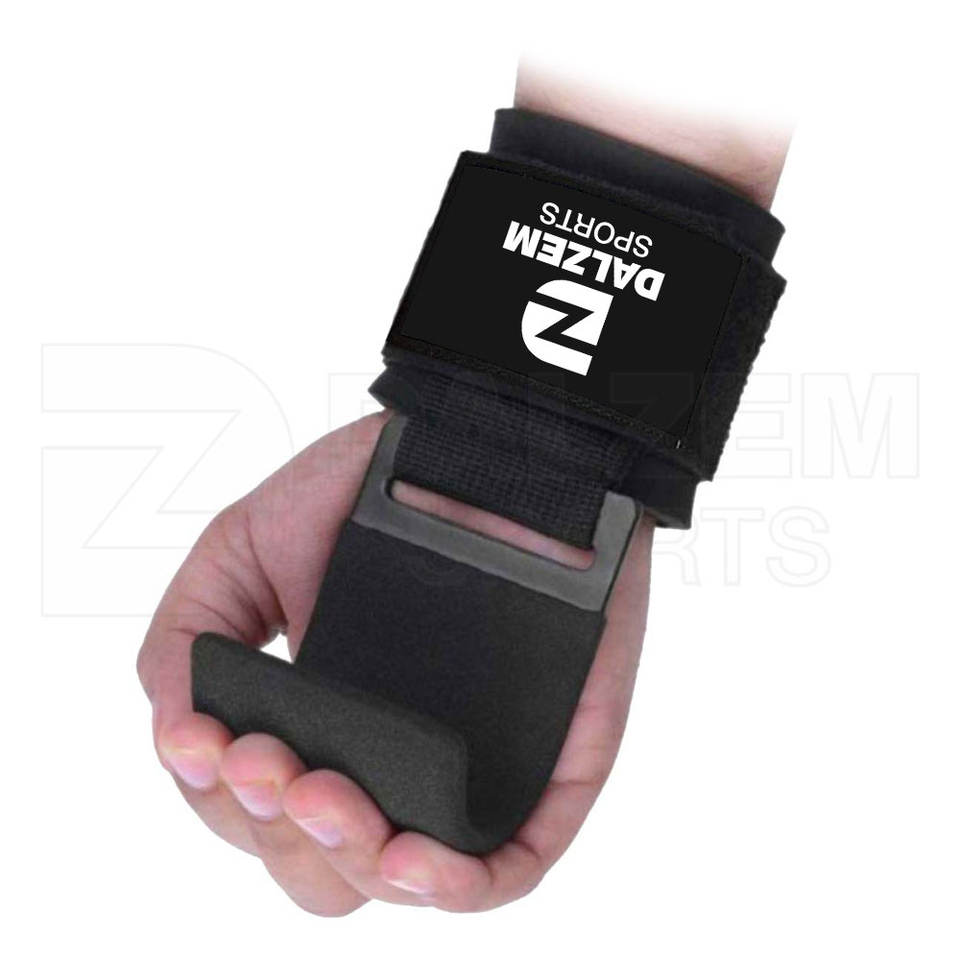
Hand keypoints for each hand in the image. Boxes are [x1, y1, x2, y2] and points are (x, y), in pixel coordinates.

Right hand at [138, 411, 654, 913]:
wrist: (479, 440)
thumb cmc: (366, 489)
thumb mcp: (241, 550)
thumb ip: (186, 638)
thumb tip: (179, 740)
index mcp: (322, 728)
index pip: (263, 817)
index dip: (226, 805)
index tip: (212, 742)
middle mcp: (393, 760)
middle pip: (328, 869)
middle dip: (282, 835)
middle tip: (267, 759)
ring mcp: (472, 766)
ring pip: (406, 878)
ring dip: (348, 860)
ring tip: (319, 794)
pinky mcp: (549, 760)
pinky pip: (514, 862)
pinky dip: (459, 886)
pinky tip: (408, 856)